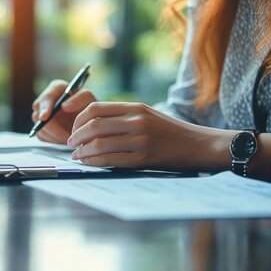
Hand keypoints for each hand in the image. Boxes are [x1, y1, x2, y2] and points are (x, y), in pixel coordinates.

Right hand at [31, 79, 95, 143]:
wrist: (86, 119)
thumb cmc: (86, 106)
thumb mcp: (88, 98)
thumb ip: (79, 98)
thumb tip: (63, 106)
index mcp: (55, 88)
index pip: (46, 98)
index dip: (44, 108)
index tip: (45, 118)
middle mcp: (44, 101)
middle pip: (38, 115)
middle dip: (52, 128)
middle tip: (67, 137)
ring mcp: (40, 115)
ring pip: (40, 128)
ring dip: (54, 136)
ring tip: (69, 138)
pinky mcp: (41, 127)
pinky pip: (42, 136)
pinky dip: (53, 140)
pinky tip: (63, 139)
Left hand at [68, 102, 232, 170]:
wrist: (200, 145)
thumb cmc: (170, 132)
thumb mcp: (147, 115)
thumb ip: (123, 117)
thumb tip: (91, 125)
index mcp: (135, 107)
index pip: (96, 108)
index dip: (78, 120)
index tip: (73, 129)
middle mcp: (136, 121)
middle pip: (94, 125)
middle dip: (76, 136)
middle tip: (71, 144)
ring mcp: (141, 140)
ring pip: (99, 144)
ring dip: (82, 152)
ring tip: (77, 156)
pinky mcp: (144, 158)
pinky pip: (111, 160)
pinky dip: (94, 162)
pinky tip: (88, 163)